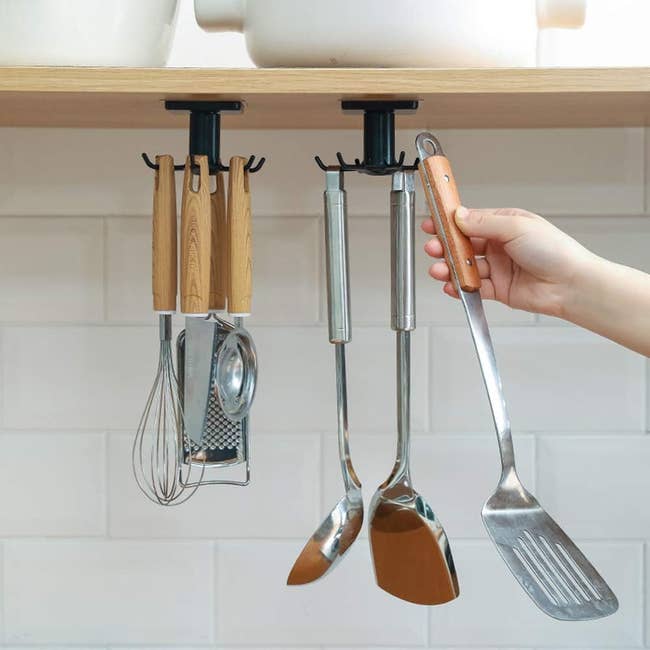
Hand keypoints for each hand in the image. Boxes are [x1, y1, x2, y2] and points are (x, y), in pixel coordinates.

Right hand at [422, 206, 593, 317]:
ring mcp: (498, 268)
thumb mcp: (516, 226)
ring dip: (450, 268)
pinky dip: (460, 287)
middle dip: (446, 247)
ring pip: (466, 267)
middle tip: (433, 248)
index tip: (433, 223)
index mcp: (505, 225)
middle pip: (464, 245)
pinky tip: (451, 285)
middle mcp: (500, 246)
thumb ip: (484, 222)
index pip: (470, 221)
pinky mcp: (498, 289)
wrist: (570, 284)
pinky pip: (473, 287)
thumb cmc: (555, 251)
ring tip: (439, 269)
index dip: (450, 223)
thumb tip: (460, 216)